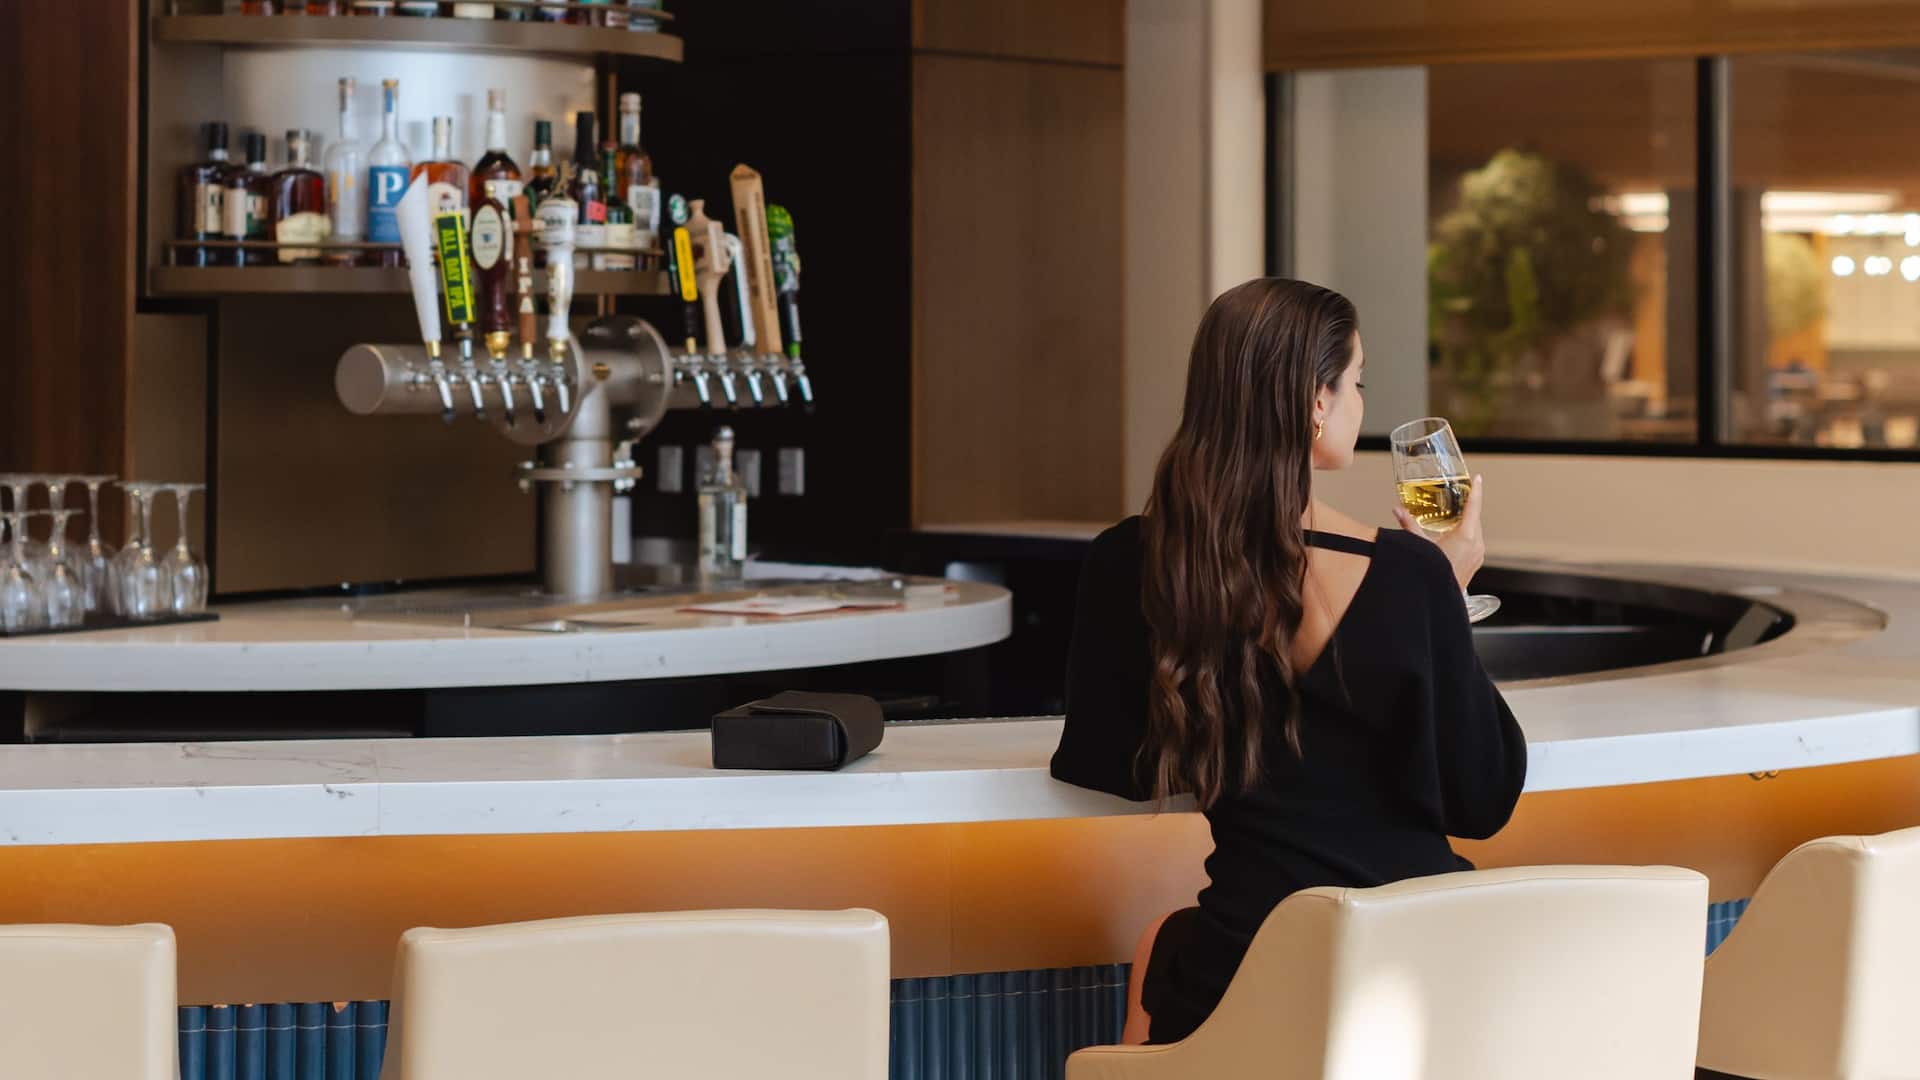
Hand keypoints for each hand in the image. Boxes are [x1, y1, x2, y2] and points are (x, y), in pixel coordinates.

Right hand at [1394, 473, 1485, 590]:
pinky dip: (1467, 533)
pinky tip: (1454, 534)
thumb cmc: (1433, 573)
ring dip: (1466, 521)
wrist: (1440, 598)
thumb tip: (1398, 510)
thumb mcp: (1419, 545)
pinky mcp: (1476, 561)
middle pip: (1475, 517)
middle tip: (1459, 495)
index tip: (1478, 478)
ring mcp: (1478, 554)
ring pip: (1475, 529)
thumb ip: (1409, 525)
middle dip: (1467, 506)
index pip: (1474, 506)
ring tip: (1454, 514)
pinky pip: (1474, 541)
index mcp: (1466, 536)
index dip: (1476, 490)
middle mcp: (1476, 544)